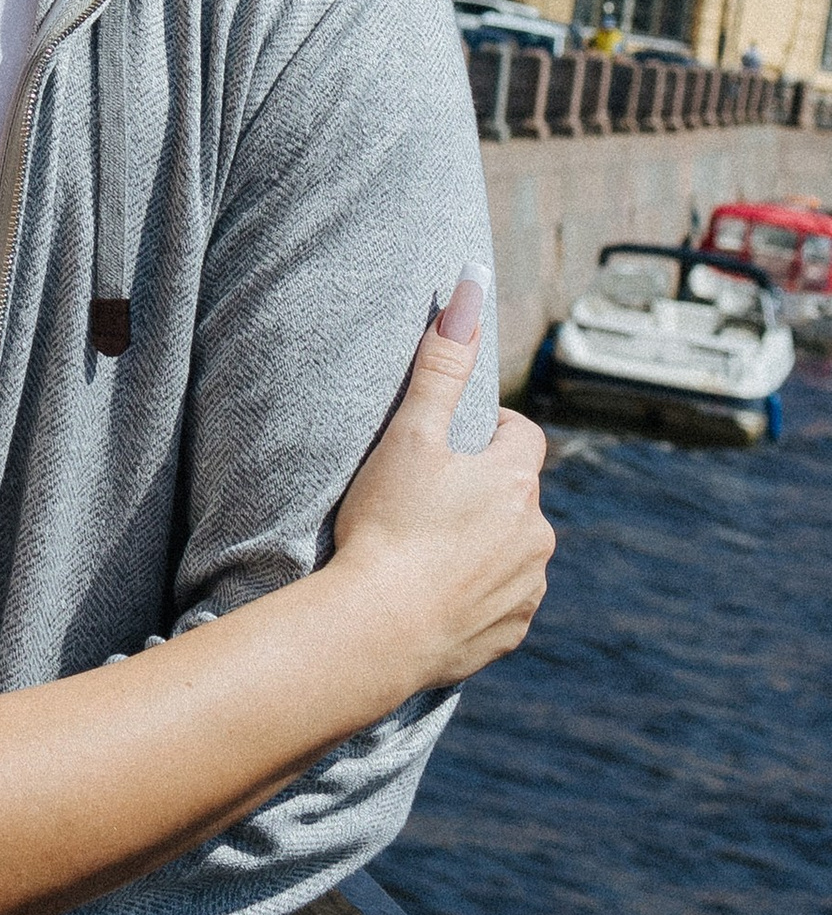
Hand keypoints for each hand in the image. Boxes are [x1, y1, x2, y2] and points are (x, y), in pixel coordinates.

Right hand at [334, 270, 552, 686]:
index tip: (448, 446)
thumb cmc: (388, 525)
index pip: (521, 435)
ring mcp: (528, 587)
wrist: (377, 630)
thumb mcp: (408, 436)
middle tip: (424, 502)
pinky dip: (476, 596)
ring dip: (482, 545)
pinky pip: (502, 602)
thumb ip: (441, 362)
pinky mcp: (512, 632)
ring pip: (513, 550)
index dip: (486, 434)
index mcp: (516, 480)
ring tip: (424, 552)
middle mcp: (537, 533)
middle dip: (482, 493)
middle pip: (516, 495)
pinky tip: (432, 597)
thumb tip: (471, 281)